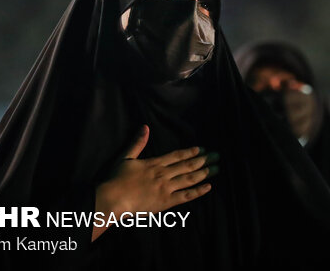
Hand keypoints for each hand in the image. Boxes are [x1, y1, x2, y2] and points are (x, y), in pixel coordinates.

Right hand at [92, 125, 217, 240]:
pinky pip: (186, 196)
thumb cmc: (116, 179)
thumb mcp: (126, 157)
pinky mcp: (166, 202)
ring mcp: (166, 188)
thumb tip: (145, 127)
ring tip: (216, 169)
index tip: (203, 149)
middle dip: (204, 160)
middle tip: (217, 156)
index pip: (177, 156)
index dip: (191, 152)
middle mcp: (164, 174)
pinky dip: (198, 191)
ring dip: (204, 173)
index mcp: (155, 163)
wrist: (112, 199)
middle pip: (187, 165)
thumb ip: (137, 143)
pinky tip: (208, 187)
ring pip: (189, 179)